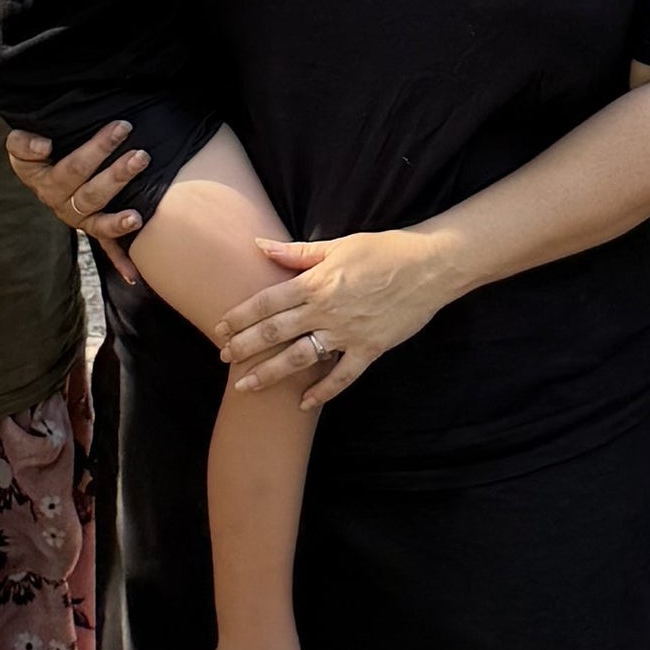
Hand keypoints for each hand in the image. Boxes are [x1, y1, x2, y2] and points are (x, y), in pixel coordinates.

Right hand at [5, 124, 146, 279]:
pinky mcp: (92, 227)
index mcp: (45, 181)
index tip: (120, 129)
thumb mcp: (19, 144)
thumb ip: (23, 143)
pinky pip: (105, 246)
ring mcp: (77, 218)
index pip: (72, 168)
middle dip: (118, 175)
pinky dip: (120, 261)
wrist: (42, 161)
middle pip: (91, 193)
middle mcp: (60, 203)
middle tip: (142, 157)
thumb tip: (44, 147)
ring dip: (119, 220)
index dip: (97, 150)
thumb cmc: (36, 148)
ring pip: (99, 219)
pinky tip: (134, 275)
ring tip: (138, 217)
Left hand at [213, 229, 464, 408]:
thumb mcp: (337, 245)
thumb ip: (295, 252)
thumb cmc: (383, 250)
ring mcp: (347, 333)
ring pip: (300, 358)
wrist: (429, 266)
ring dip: (270, 373)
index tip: (220, 328)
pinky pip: (342, 376)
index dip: (240, 317)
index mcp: (315, 283)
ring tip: (245, 386)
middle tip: (223, 357)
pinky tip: (303, 404)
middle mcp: (325, 310)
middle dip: (245, 346)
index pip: (266, 303)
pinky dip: (322, 392)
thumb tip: (259, 245)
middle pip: (275, 332)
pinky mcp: (369, 349)